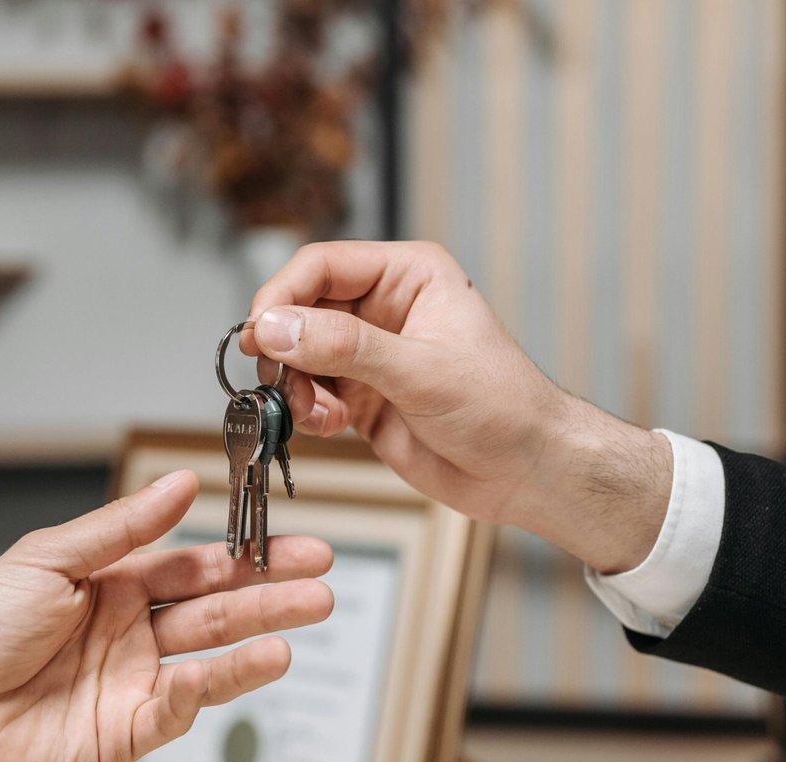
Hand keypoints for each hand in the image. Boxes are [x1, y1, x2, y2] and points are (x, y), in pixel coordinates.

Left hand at [0, 470, 332, 761]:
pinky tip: (242, 664)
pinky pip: (181, 708)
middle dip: (271, 595)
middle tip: (323, 582)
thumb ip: (121, 529)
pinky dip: (212, 687)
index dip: (246, 556)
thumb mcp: (48, 560)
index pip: (196, 567)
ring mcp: (133, 683)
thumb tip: (180, 483)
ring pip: (211, 658)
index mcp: (115, 586)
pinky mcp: (127, 732)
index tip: (296, 544)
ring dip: (259, 640)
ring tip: (305, 620)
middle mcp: (132, 633)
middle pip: (216, 610)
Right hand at [244, 240, 670, 574]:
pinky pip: (311, 393)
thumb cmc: (503, 408)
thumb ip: (345, 346)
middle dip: (287, 349)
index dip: (282, 295)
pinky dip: (308, 411)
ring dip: (296, 387)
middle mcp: (383, 308)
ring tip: (319, 414)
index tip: (260, 332)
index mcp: (408, 275)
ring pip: (300, 356)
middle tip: (281, 381)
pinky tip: (331, 425)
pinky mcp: (361, 397)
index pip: (322, 266)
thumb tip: (278, 327)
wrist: (525, 471)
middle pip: (301, 310)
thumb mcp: (421, 370)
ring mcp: (370, 355)